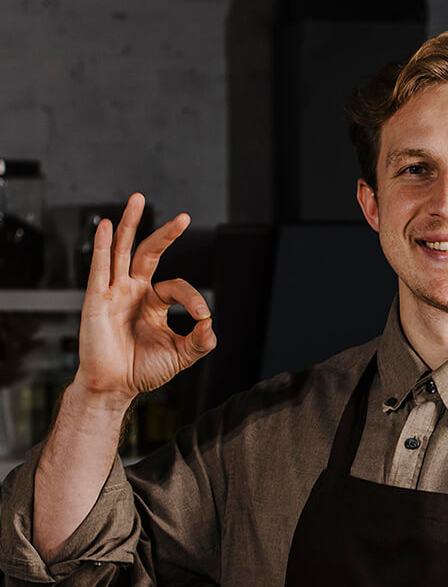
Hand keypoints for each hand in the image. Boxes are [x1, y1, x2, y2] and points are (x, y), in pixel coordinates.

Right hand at [74, 192, 215, 403]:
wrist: (114, 387)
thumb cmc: (142, 371)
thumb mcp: (180, 356)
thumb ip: (200, 342)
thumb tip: (211, 324)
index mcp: (153, 303)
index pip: (176, 287)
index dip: (192, 298)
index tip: (202, 315)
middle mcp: (134, 293)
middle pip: (148, 254)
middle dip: (165, 235)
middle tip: (183, 217)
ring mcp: (114, 293)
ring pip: (122, 252)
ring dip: (130, 225)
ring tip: (137, 199)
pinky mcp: (96, 300)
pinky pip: (100, 269)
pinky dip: (103, 247)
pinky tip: (107, 227)